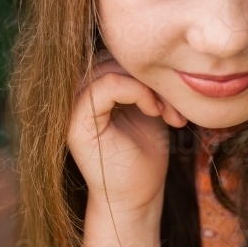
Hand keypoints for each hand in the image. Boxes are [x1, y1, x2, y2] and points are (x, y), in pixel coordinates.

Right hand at [67, 49, 187, 220]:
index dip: (147, 66)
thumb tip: (158, 49)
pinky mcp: (77, 122)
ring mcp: (72, 107)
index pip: (115, 53)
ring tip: (166, 110)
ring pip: (110, 67)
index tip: (175, 96)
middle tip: (175, 104)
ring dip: (147, 85)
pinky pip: (105, 86)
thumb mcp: (148, 106)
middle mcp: (75, 94)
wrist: (138, 197)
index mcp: (90, 88)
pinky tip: (153, 110)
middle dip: (150, 76)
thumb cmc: (145, 154)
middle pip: (113, 56)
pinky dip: (136, 91)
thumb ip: (141, 79)